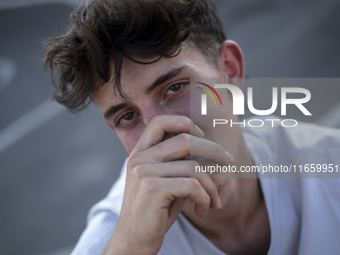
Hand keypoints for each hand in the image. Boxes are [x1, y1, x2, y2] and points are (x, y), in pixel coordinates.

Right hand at [104, 115, 232, 254]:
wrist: (134, 241)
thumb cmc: (156, 212)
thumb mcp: (172, 185)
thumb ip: (189, 170)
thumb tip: (224, 165)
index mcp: (140, 153)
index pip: (160, 121)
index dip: (184, 123)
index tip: (202, 137)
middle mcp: (139, 159)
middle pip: (186, 140)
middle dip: (214, 151)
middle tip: (228, 163)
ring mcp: (143, 172)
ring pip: (194, 167)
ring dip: (212, 185)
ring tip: (213, 201)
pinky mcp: (152, 189)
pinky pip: (193, 185)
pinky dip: (205, 197)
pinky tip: (203, 208)